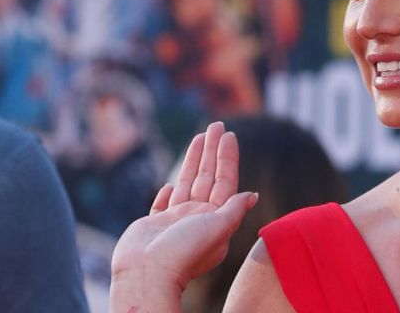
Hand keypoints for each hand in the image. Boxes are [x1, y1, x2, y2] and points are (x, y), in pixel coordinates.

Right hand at [110, 122, 257, 303]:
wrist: (147, 274)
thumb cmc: (184, 252)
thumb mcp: (217, 227)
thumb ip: (233, 210)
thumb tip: (252, 195)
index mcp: (216, 219)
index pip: (226, 181)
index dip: (228, 158)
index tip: (229, 135)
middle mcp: (198, 218)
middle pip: (208, 177)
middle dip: (212, 151)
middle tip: (216, 124)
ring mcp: (176, 221)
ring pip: (187, 183)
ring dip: (194, 161)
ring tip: (199, 137)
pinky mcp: (154, 225)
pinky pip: (164, 204)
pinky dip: (168, 193)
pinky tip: (171, 183)